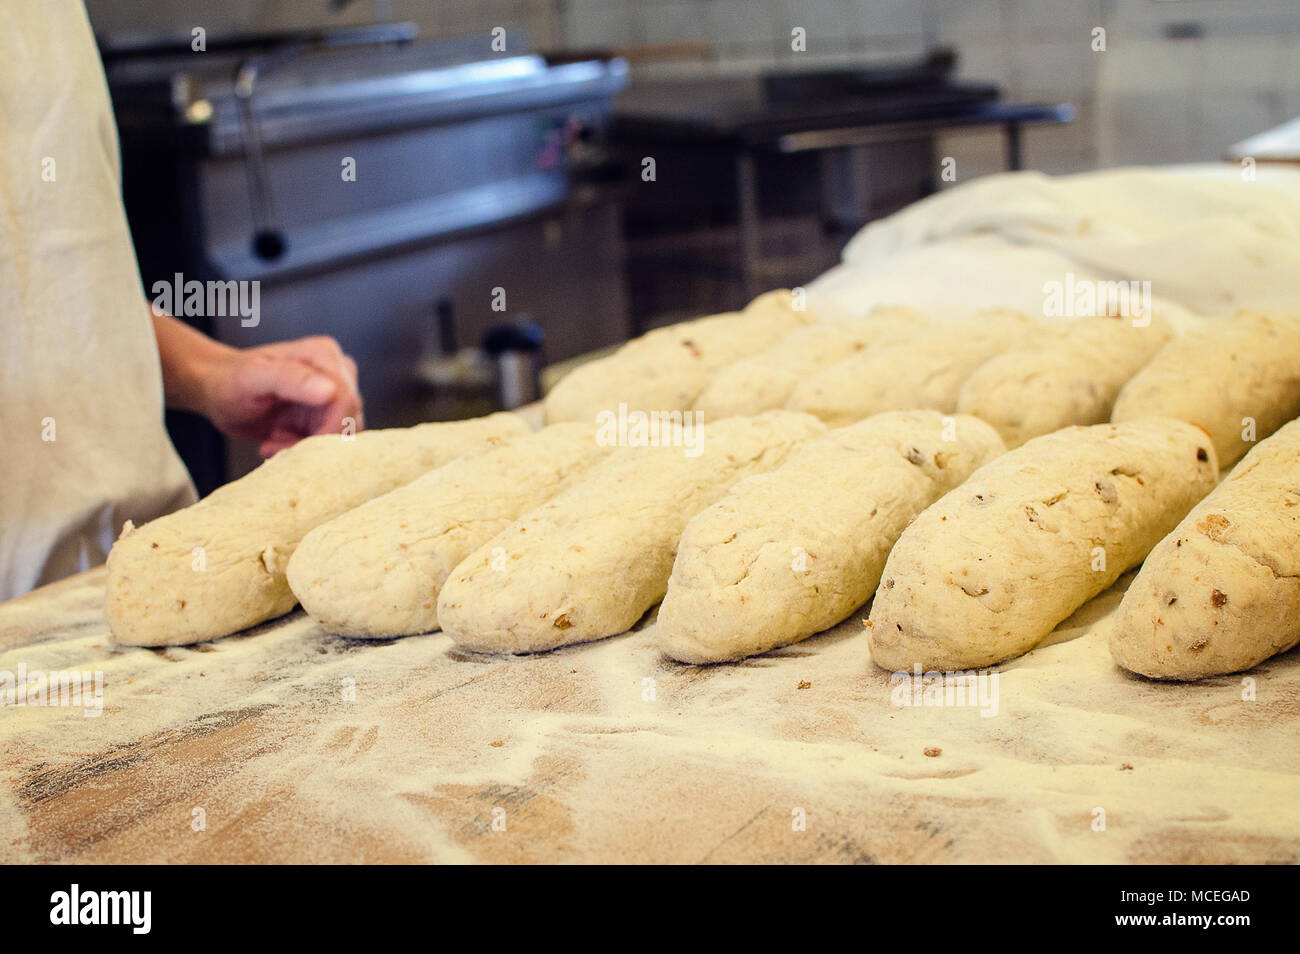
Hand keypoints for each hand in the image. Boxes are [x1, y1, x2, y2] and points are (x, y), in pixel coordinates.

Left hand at [202, 336, 363, 456]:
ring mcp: (334, 396)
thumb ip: (289, 379)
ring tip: (273, 442)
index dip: (326, 428)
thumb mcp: (252, 378)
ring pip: (343, 436)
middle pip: (349, 420)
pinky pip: (332, 444)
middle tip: (274, 444)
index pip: (346, 399)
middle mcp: (337, 373)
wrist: (218, 392)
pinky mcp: (327, 416)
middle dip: (314, 442)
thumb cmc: (229, 381)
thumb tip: (330, 391)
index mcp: (324, 356)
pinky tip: (278, 442)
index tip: (288, 440)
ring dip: (308, 449)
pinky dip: (305, 451)